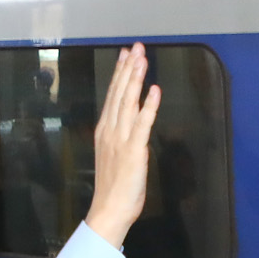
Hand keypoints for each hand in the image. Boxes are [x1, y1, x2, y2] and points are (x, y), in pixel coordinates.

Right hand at [84, 43, 161, 248]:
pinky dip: (148, 106)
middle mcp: (110, 131)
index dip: (120, 74)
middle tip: (136, 47)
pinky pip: (142, 124)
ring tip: (142, 59)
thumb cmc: (114, 188)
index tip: (126, 55)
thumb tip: (131, 121)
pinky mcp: (133, 150)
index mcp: (104, 131)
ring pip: (128, 103)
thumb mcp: (113, 155)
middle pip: (119, 94)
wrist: (109, 210)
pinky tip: (154, 90)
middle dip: (128, 69)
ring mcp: (120, 139)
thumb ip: (121, 136)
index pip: (112, 96)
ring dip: (136, 80)